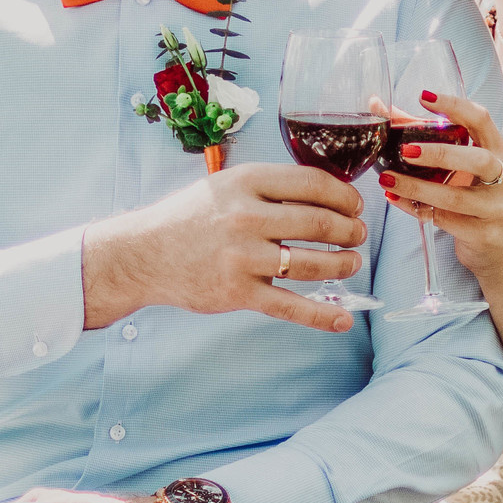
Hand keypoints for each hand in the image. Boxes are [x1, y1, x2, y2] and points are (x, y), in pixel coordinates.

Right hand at [83, 163, 367, 334]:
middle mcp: (246, 217)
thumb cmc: (190, 218)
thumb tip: (329, 193)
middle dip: (349, 231)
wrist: (143, 254)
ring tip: (352, 263)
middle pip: (319, 223)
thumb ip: (270, 187)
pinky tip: (344, 320)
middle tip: (359, 235)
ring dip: (342, 264)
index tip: (355, 205)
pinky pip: (290, 306)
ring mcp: (242, 257)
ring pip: (311, 264)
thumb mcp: (226, 185)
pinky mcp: (238, 293)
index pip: (312, 183)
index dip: (344, 196)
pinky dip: (321, 315)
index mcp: (246, 182)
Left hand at [378, 92, 502, 282]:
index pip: (481, 120)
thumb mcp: (460, 165)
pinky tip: (395, 200)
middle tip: (406, 149)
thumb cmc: (475, 195)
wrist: (501, 246)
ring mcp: (494, 207)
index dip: (455, 106)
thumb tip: (380, 107)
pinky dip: (415, 209)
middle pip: (478, 159)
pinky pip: (444, 221)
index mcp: (497, 150)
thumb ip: (423, 134)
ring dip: (418, 188)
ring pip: (456, 197)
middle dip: (440, 153)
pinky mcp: (482, 233)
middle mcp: (502, 177)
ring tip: (388, 179)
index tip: (424, 97)